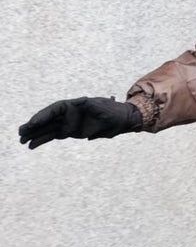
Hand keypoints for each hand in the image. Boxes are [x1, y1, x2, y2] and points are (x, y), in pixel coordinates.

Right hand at [18, 96, 142, 148]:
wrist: (122, 119)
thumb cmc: (114, 111)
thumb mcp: (105, 107)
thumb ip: (93, 105)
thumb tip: (82, 101)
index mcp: (75, 105)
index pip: (55, 109)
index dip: (43, 115)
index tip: (34, 123)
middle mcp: (70, 113)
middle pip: (48, 118)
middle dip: (34, 125)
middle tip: (21, 132)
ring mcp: (69, 122)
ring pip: (48, 128)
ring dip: (35, 134)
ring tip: (22, 140)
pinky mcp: (70, 132)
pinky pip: (53, 136)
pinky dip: (42, 140)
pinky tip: (31, 145)